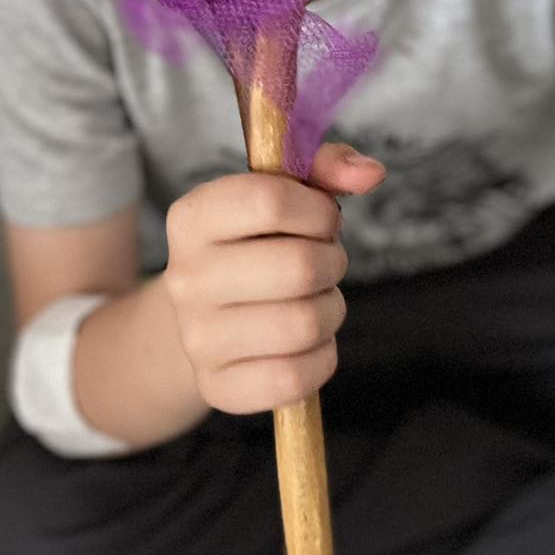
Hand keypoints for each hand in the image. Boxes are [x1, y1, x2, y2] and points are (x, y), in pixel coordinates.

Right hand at [164, 143, 384, 415]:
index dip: (317, 209)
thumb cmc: (256, 248)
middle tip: (324, 264)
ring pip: (304, 324)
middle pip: (299, 267)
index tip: (322, 219)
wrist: (209, 318)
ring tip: (314, 301)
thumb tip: (370, 173)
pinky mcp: (217, 386)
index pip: (269, 201)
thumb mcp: (280, 195)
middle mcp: (184, 278)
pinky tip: (306, 342)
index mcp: (192, 218)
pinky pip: (295, 377)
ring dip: (331, 310)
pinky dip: (320, 358)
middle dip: (332, 262)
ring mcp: (197, 338)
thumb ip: (324, 168)